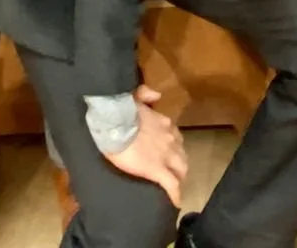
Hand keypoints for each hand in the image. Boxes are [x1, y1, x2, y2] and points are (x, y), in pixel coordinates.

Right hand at [102, 86, 187, 205]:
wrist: (115, 124)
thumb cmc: (122, 111)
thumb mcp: (135, 96)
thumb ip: (147, 94)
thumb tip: (156, 94)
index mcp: (164, 124)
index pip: (175, 138)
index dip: (174, 147)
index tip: (170, 153)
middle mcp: (170, 139)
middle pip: (182, 154)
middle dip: (180, 164)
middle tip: (174, 172)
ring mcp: (166, 155)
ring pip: (180, 169)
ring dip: (179, 177)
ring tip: (174, 185)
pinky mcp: (158, 170)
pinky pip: (171, 185)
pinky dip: (175, 194)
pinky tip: (176, 202)